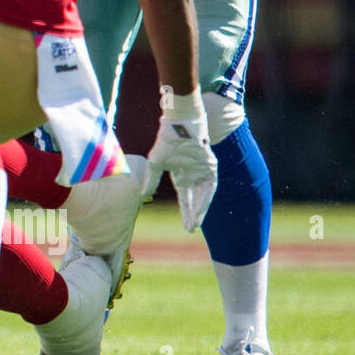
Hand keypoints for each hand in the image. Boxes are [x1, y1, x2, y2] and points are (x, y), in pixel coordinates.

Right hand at [143, 104, 217, 231]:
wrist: (180, 124)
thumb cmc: (166, 141)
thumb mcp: (155, 163)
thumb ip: (151, 179)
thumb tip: (143, 194)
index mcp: (181, 175)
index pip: (185, 198)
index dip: (185, 212)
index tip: (186, 226)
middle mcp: (193, 176)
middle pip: (195, 200)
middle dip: (194, 215)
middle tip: (191, 229)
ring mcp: (203, 171)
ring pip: (204, 195)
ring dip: (201, 209)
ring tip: (196, 222)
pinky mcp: (211, 166)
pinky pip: (210, 186)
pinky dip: (206, 197)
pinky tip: (202, 207)